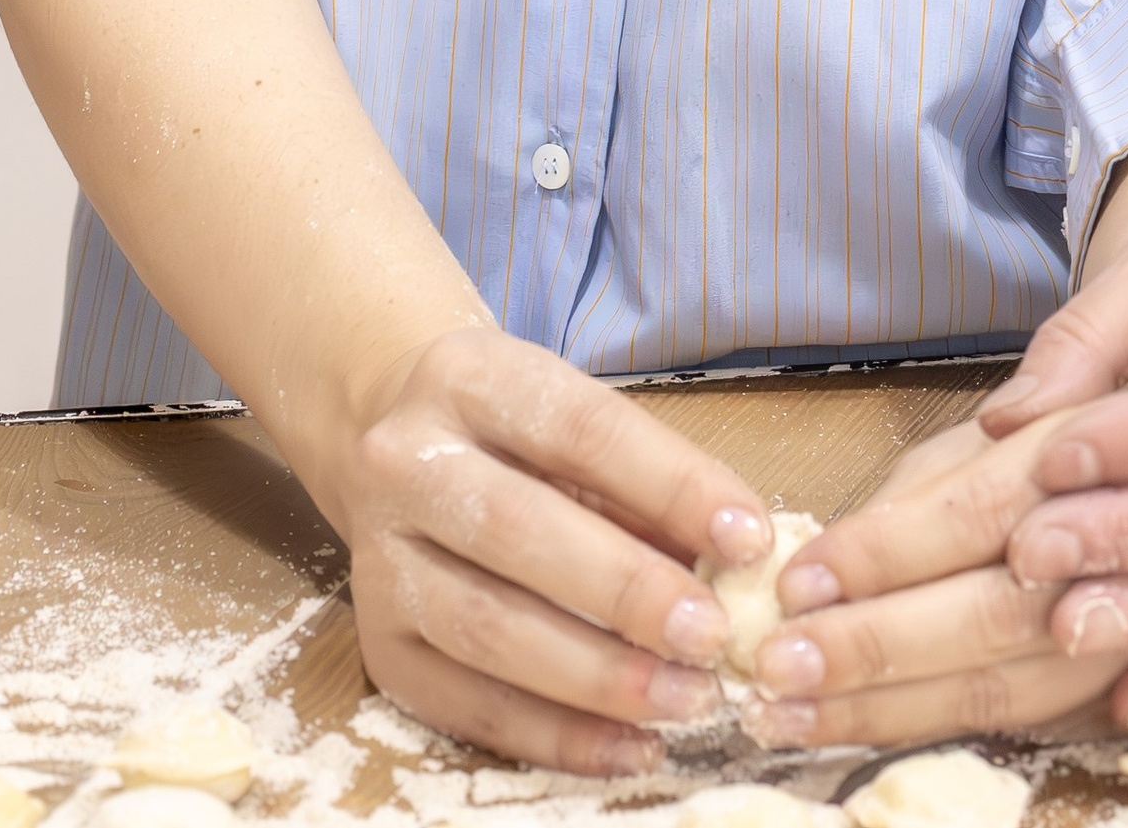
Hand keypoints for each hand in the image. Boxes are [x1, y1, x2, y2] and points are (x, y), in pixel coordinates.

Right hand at [318, 323, 773, 771]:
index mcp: (471, 380)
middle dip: (627, 591)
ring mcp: (380, 561)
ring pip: (486, 629)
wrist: (383, 438)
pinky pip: (468, 707)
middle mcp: (407, 464)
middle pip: (520, 531)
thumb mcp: (570, 418)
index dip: (672, 486)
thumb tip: (735, 561)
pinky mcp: (378, 648)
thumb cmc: (512, 434)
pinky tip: (629, 746)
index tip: (749, 540)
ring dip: (597, 678)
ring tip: (683, 699)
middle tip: (712, 636)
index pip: (582, 430)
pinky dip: (555, 736)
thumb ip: (643, 484)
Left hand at [740, 407, 1118, 750]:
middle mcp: (1125, 547)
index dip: (882, 550)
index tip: (797, 579)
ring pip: (1020, 687)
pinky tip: (895, 737)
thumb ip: (970, 446)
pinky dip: (978, 730)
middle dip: (874, 648)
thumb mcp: (1079, 347)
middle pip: (990, 615)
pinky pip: (1067, 716)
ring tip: (801, 715)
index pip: (973, 513)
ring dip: (900, 710)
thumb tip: (881, 512)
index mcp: (1091, 455)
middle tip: (776, 667)